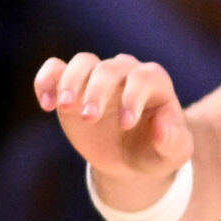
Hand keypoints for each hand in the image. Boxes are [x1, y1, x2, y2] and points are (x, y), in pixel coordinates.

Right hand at [33, 51, 193, 190]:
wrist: (131, 158)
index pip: (144, 77)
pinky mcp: (72, 87)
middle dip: (98, 91)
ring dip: (71, 81)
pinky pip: (55, 70)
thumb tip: (160, 126)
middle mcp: (125, 73)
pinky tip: (46, 104)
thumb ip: (172, 140)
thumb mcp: (174, 152)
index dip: (134, 96)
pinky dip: (46, 80)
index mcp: (154, 83)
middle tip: (89, 118)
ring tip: (65, 107)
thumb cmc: (156, 151)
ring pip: (83, 62)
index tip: (126, 124)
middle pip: (109, 68)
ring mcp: (97, 77)